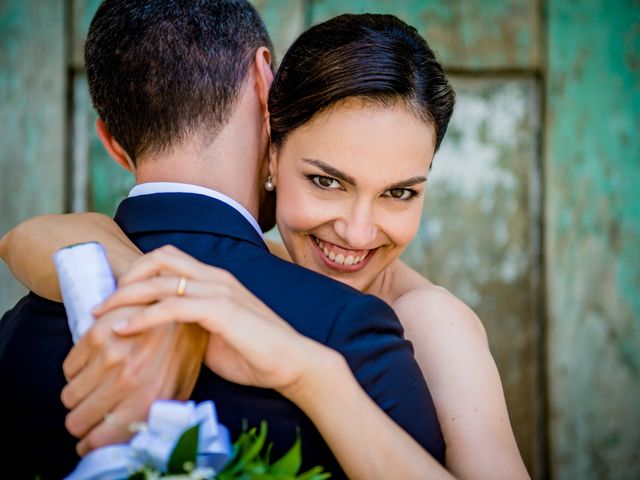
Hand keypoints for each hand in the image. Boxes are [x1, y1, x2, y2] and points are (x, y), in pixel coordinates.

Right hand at [61, 283, 207, 455]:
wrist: (181, 301)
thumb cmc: (185, 347)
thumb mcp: (182, 385)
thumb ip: (157, 412)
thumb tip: (130, 433)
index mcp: (149, 399)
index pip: (98, 441)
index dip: (90, 443)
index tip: (91, 437)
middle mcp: (126, 382)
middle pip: (76, 421)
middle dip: (82, 420)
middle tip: (93, 411)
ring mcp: (110, 357)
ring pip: (69, 395)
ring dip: (80, 394)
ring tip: (98, 383)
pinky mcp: (97, 335)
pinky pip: (68, 368)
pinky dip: (78, 370)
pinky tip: (98, 361)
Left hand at [95, 245, 328, 395]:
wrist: (292, 364)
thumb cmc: (254, 354)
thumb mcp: (212, 335)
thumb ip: (187, 326)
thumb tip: (154, 334)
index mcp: (215, 279)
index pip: (169, 258)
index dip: (138, 271)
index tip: (117, 296)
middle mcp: (216, 277)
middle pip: (160, 258)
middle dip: (126, 275)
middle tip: (104, 302)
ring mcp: (220, 291)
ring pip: (161, 279)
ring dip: (126, 295)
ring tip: (102, 315)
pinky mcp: (222, 311)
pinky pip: (174, 305)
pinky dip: (144, 315)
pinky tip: (124, 328)